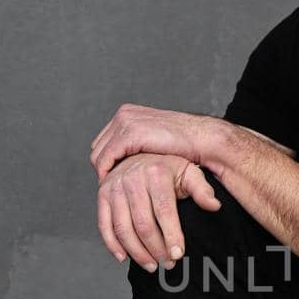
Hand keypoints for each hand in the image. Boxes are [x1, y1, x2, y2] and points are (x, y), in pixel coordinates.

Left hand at [89, 103, 214, 180]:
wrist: (200, 138)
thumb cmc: (182, 144)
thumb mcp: (153, 140)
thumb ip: (138, 144)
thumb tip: (126, 160)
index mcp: (128, 113)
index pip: (104, 140)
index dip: (107, 160)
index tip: (114, 177)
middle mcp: (124, 114)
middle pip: (98, 147)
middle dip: (104, 166)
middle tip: (113, 183)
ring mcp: (126, 122)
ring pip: (99, 154)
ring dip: (104, 171)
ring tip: (114, 185)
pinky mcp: (130, 134)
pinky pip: (106, 158)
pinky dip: (106, 172)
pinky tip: (114, 182)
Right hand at [97, 152, 220, 270]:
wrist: (140, 154)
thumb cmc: (168, 168)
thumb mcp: (189, 172)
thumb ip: (202, 189)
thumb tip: (214, 206)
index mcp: (156, 173)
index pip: (164, 210)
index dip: (171, 235)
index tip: (178, 254)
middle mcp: (132, 179)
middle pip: (143, 224)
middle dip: (157, 249)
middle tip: (169, 264)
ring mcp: (114, 187)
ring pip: (123, 228)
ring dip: (137, 252)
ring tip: (152, 265)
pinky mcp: (102, 195)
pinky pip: (104, 225)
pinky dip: (112, 245)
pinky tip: (124, 258)